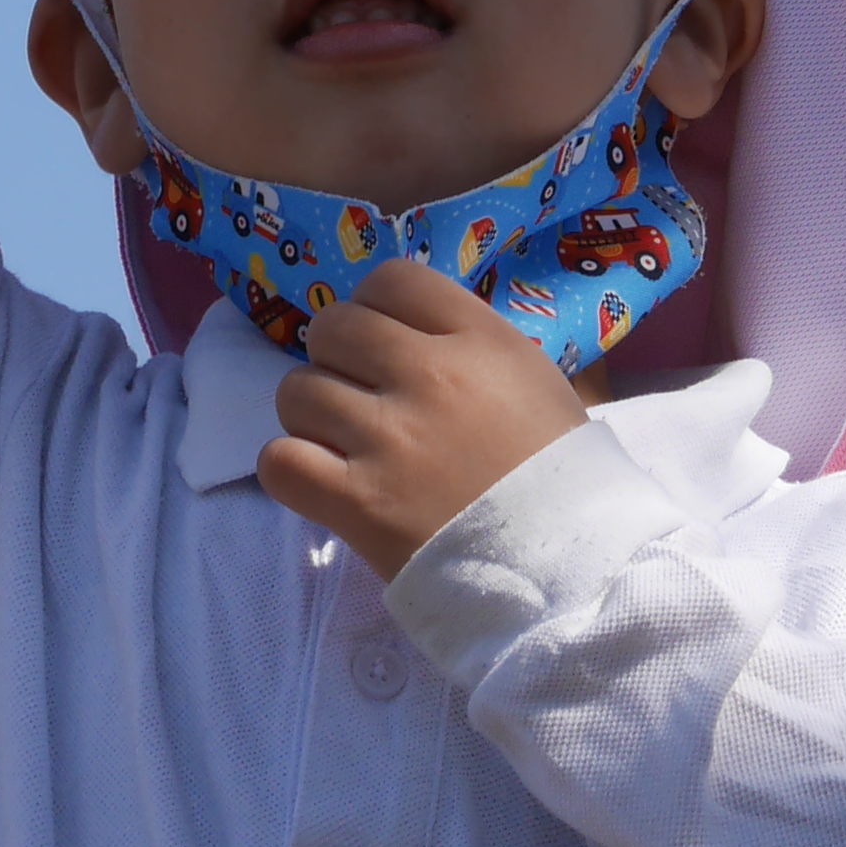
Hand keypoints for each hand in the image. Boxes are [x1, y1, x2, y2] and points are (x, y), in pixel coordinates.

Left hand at [258, 259, 589, 578]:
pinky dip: (292, 468)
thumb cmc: (557, 472)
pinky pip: (281, 459)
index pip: (393, 279)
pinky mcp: (357, 502)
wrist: (564, 567)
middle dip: (336, 357)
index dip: (375, 305)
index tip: (381, 340)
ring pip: (298, 391)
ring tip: (342, 443)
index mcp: (478, 340)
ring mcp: (388, 438)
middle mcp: (428, 375)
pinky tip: (322, 480)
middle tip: (358, 395)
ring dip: (312, 416)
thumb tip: (409, 336)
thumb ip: (471, 346)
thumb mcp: (531, 380)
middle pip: (334, 326)